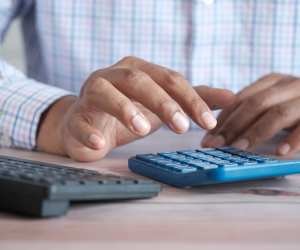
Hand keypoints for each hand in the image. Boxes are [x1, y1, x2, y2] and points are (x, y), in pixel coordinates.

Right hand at [37, 56, 234, 161]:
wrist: (89, 123)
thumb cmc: (128, 111)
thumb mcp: (163, 104)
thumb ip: (193, 99)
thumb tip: (232, 97)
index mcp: (138, 70)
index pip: (169, 79)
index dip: (190, 99)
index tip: (209, 123)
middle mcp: (114, 75)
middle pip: (139, 80)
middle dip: (162, 102)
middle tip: (182, 127)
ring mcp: (91, 94)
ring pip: (106, 93)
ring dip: (125, 109)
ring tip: (142, 129)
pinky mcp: (76, 116)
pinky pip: (80, 121)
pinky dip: (89, 133)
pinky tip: (100, 144)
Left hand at [202, 73, 299, 155]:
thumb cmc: (296, 105)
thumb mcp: (273, 101)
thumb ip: (253, 108)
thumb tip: (219, 128)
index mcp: (271, 82)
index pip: (240, 100)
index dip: (222, 119)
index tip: (208, 137)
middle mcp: (288, 85)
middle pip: (254, 105)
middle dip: (232, 126)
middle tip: (216, 145)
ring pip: (277, 113)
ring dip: (256, 132)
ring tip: (239, 148)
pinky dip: (293, 138)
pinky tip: (279, 151)